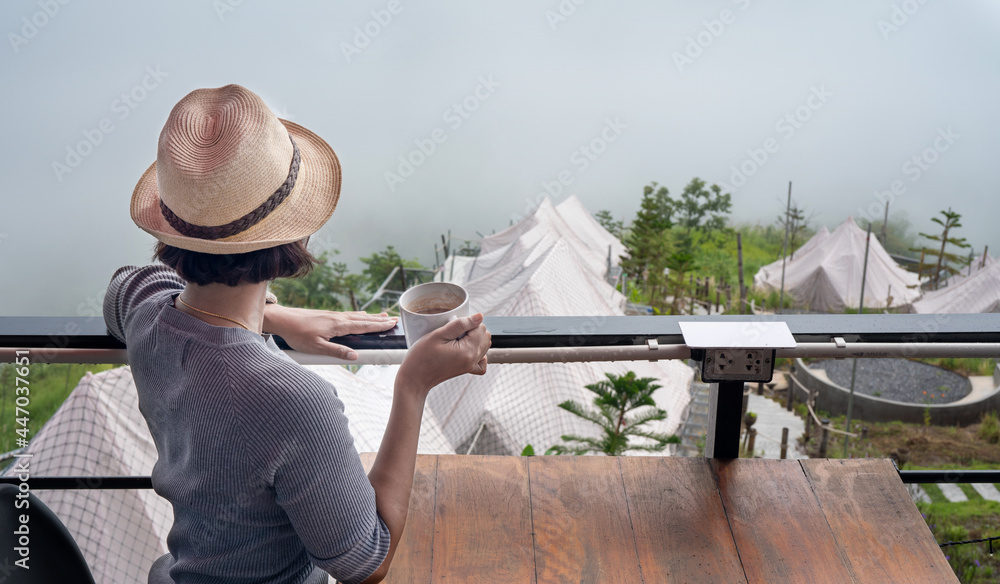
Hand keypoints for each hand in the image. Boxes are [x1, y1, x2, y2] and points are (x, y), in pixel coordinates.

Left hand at [263, 305, 396, 359]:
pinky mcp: (327, 315)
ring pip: (357, 316)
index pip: (363, 326)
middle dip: (379, 320)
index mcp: (338, 325)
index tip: (391, 324)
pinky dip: (359, 315)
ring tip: (383, 316)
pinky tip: (360, 315)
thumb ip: (336, 352)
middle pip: (363, 319)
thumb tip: (355, 355)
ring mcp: (333, 315)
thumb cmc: (297, 335)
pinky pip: (349, 315)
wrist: (283, 320)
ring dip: (371, 316)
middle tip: (394, 319)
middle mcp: (338, 318)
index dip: (378, 326)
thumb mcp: (316, 348)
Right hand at [397, 313, 490, 394]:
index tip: (453, 326)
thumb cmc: (421, 356)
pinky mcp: (467, 370)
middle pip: (485, 336)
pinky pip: (482, 362)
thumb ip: (461, 324)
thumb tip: (480, 316)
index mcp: (468, 351)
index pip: (480, 328)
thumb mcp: (438, 335)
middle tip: (453, 333)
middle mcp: (473, 360)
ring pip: (485, 346)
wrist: (414, 378)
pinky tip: (467, 349)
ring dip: (474, 339)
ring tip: (456, 340)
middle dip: (472, 330)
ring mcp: (470, 366)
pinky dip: (479, 354)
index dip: (467, 322)